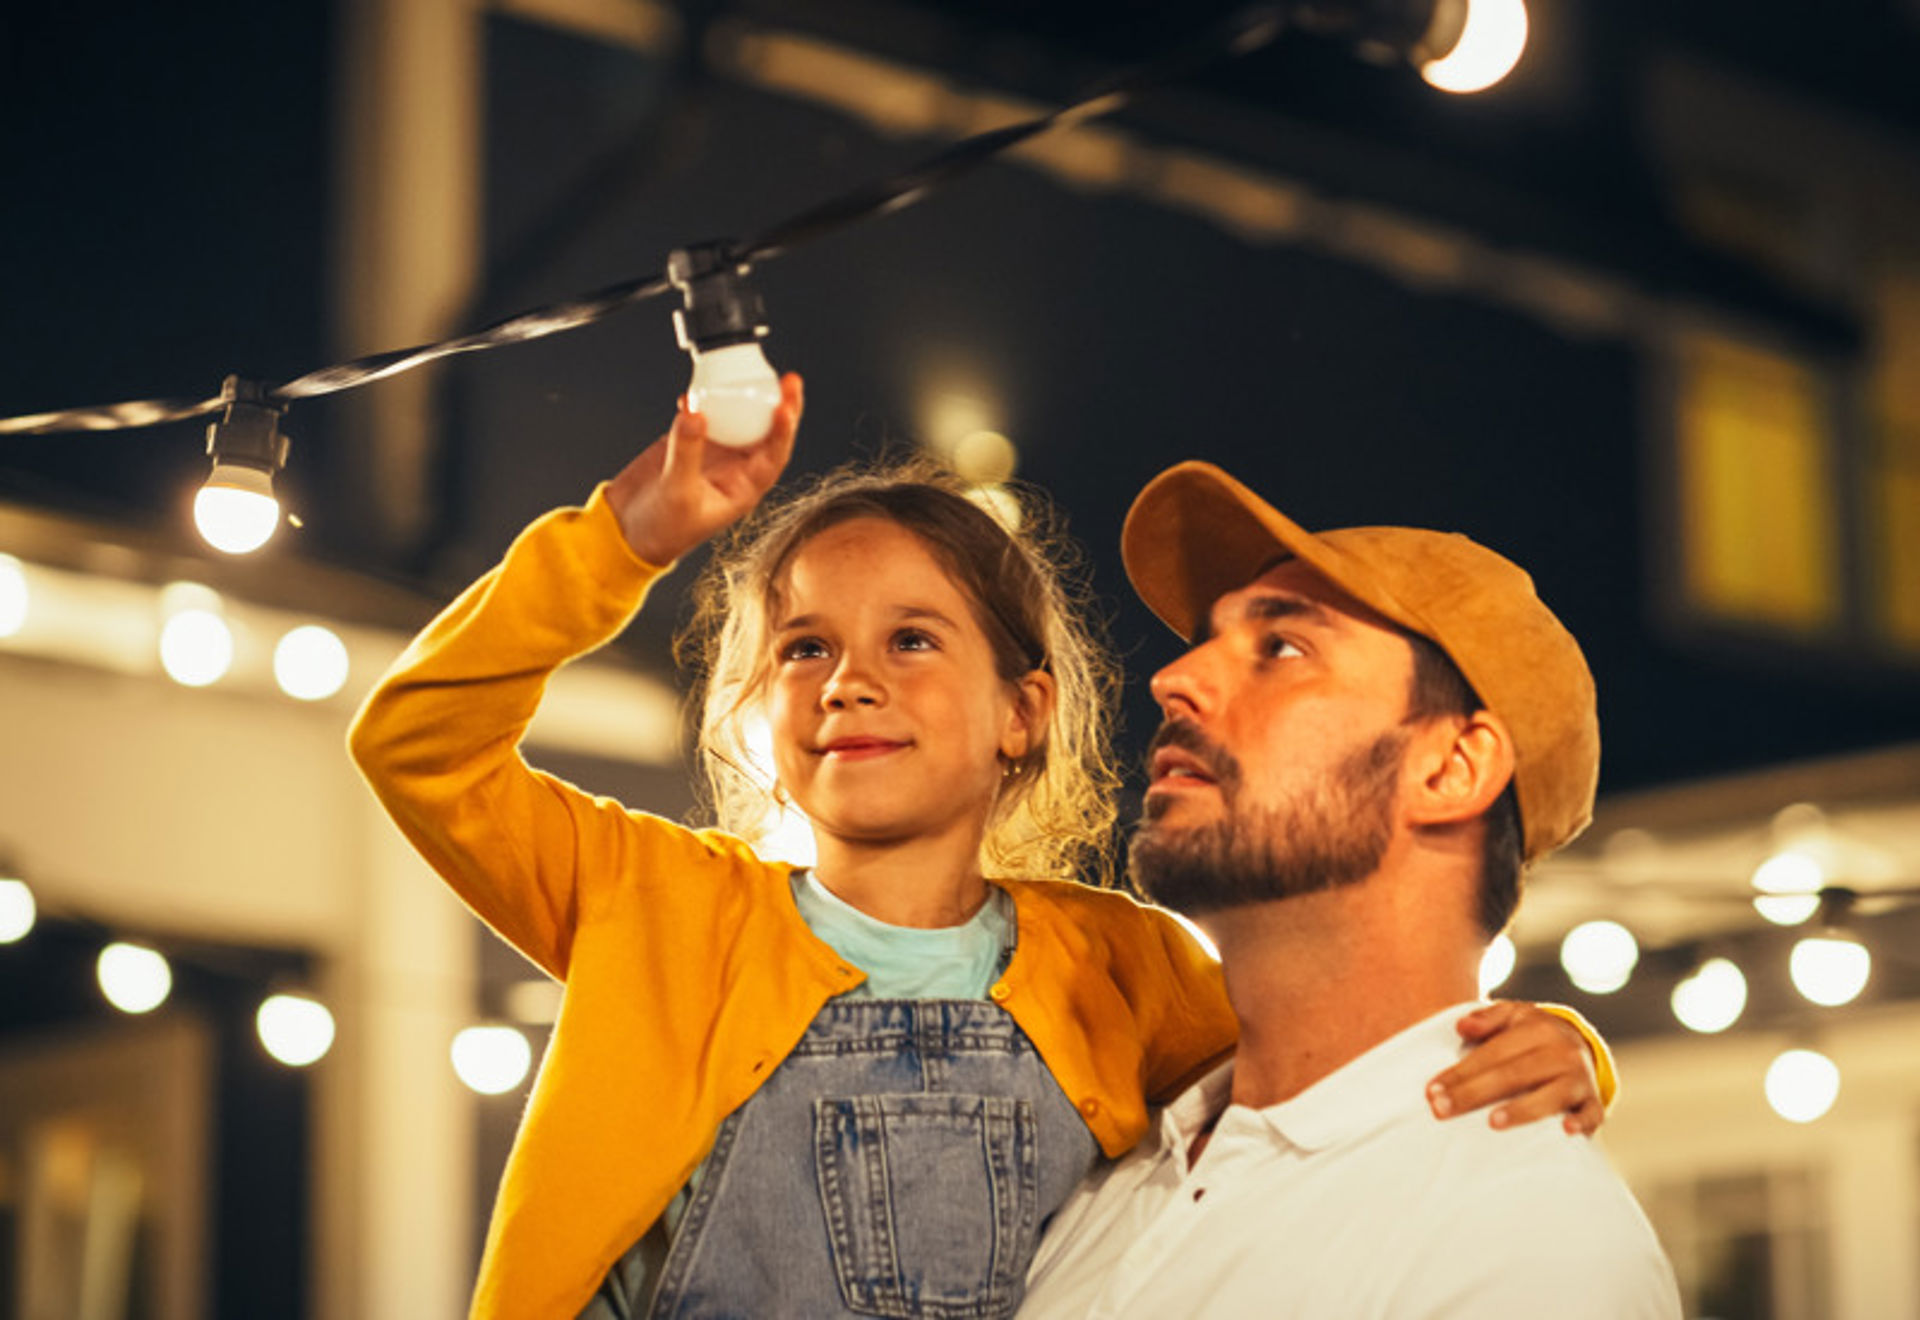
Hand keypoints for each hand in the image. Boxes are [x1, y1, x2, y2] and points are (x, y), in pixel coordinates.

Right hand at [608, 373, 803, 564]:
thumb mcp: (678, 494)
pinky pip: (702, 415)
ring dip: (742, 398)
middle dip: (779, 406)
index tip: (785, 408)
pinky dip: (701, 401)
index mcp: (743, 489)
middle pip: (764, 432)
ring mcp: (713, 453)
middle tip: (789, 381)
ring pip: (736, 419)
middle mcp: (735, 469)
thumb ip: (687, 454)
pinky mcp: (689, 442)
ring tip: (748, 375)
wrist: (627, 530)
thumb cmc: (661, 530)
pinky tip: (696, 390)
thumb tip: (696, 414)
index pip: (774, 456)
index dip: (783, 432)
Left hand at [1425, 1001, 1604, 1135]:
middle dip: (1473, 1094)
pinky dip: (1582, 1122)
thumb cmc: (1532, 1036)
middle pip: (1513, 1075)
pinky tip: (1566, 1131)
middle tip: (1441, 1111)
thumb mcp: (1513, 1016)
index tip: (1431, 1091)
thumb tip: (1461, 1027)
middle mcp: (1561, 1052)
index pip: (1492, 1054)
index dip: (1460, 1073)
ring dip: (1522, 1110)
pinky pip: (1592, 1113)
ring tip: (1492, 1123)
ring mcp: (1580, 1078)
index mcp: (1538, 1029)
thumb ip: (1487, 1018)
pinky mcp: (1594, 1102)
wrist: (1580, 1045)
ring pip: (1550, 1095)